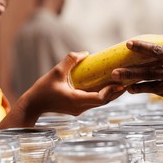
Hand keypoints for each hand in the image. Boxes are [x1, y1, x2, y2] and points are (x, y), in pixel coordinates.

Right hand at [0, 51, 124, 129]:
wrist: (33, 106)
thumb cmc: (42, 90)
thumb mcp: (55, 72)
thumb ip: (69, 61)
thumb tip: (84, 53)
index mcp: (76, 100)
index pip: (99, 98)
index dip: (111, 91)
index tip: (120, 82)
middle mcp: (80, 107)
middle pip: (104, 102)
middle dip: (116, 92)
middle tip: (128, 80)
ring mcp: (80, 109)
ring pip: (101, 103)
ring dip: (112, 94)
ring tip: (123, 82)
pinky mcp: (78, 108)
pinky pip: (95, 102)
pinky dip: (103, 95)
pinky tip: (108, 86)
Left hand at [111, 23, 162, 109]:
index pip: (158, 50)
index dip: (141, 47)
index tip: (128, 44)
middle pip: (148, 70)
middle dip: (130, 71)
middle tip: (114, 72)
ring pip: (151, 84)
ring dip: (135, 84)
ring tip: (122, 84)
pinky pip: (159, 92)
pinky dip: (147, 91)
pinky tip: (136, 90)